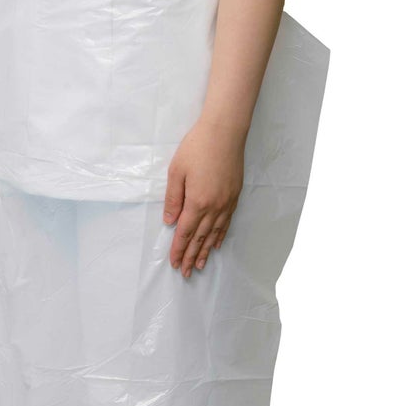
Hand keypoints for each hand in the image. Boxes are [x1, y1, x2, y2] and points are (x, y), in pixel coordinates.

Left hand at [163, 117, 245, 277]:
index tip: (175, 264)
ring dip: (206, 251)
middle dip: (191, 256)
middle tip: (186, 273)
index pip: (185, 233)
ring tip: (201, 265)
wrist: (225, 132)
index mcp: (197, 202)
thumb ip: (173, 199)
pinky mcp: (235, 196)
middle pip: (200, 238)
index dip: (179, 250)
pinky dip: (221, 236)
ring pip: (215, 234)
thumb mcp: (176, 171)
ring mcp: (227, 203)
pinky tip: (217, 244)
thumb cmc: (197, 148)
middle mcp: (214, 207)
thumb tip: (170, 222)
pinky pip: (227, 223)